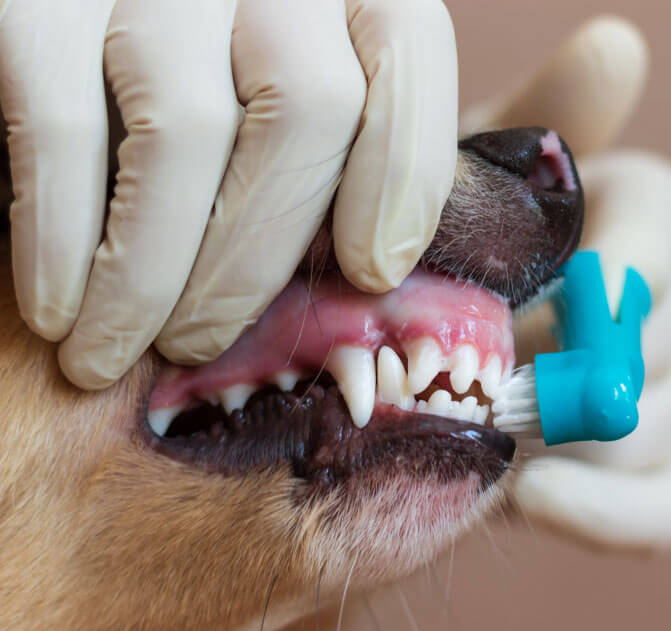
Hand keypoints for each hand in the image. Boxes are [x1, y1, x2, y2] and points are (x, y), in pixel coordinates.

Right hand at [0, 0, 456, 388]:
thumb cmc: (217, 93)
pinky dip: (61, 239)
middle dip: (257, 258)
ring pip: (187, 130)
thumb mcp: (297, 98)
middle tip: (202, 343)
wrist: (100, 32)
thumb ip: (338, 157)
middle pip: (306, 107)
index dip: (403, 169)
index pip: (407, 46)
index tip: (370, 274)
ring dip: (152, 275)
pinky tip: (59, 310)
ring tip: (116, 353)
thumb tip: (364, 278)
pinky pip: (62, 127)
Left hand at [463, 16, 670, 549]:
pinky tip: (536, 497)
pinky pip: (668, 508)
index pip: (665, 237)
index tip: (548, 310)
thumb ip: (544, 118)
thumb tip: (618, 43)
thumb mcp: (480, 181)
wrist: (439, 356)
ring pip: (656, 431)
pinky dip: (603, 513)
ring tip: (483, 428)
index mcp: (660, 214)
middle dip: (566, 370)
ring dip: (566, 440)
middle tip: (477, 381)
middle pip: (660, 347)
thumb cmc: (453, 254)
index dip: (614, 275)